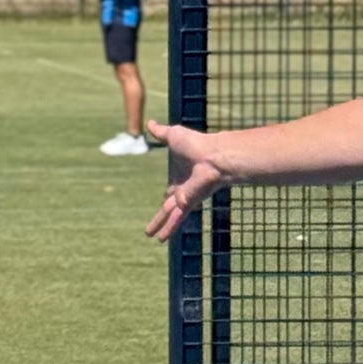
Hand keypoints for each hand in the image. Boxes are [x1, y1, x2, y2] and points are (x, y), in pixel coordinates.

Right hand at [144, 120, 226, 244]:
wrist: (213, 155)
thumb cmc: (197, 144)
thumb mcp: (173, 136)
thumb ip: (160, 132)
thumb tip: (150, 123)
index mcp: (180, 177)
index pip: (171, 190)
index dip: (167, 196)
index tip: (164, 200)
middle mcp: (182, 190)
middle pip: (168, 206)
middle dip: (162, 216)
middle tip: (155, 226)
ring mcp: (185, 198)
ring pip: (170, 216)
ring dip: (162, 227)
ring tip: (155, 238)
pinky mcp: (186, 203)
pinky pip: (175, 219)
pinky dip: (168, 229)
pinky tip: (160, 239)